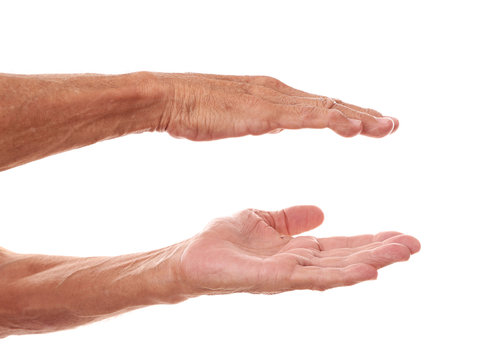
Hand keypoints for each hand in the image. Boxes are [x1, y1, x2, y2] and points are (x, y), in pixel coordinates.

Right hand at [155, 73, 398, 139]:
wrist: (170, 98)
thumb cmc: (196, 110)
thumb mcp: (238, 117)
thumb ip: (261, 118)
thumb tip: (276, 123)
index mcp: (274, 96)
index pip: (319, 106)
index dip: (347, 114)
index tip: (369, 124)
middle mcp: (280, 92)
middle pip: (330, 104)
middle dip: (364, 114)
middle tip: (392, 125)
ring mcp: (273, 99)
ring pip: (326, 108)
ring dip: (359, 117)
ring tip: (386, 127)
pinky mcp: (263, 110)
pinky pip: (306, 116)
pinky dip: (333, 120)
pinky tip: (354, 128)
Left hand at [173, 206, 419, 296]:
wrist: (191, 256)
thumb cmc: (224, 240)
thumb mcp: (263, 219)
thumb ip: (291, 219)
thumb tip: (322, 212)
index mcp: (297, 250)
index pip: (341, 245)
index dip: (370, 240)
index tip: (398, 234)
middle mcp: (299, 265)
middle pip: (347, 259)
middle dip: (380, 252)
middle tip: (414, 245)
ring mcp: (288, 275)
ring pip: (337, 270)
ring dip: (371, 262)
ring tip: (402, 253)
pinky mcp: (274, 279)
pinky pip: (313, 278)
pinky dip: (342, 275)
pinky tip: (367, 270)